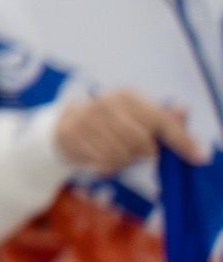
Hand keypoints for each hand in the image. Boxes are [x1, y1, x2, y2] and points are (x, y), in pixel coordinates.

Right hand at [52, 87, 209, 171]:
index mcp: (125, 95)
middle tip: (136, 151)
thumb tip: (183, 110)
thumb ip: (162, 117)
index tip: (199, 156)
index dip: (182, 140)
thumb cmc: (108, 124)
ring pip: (122, 154)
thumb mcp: (135, 116)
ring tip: (115, 152)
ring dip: (124, 160)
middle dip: (144, 153)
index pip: (161, 119)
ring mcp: (86, 117)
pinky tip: (101, 157)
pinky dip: (108, 166)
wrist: (63, 127)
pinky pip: (103, 161)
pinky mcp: (72, 134)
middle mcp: (105, 102)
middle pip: (143, 142)